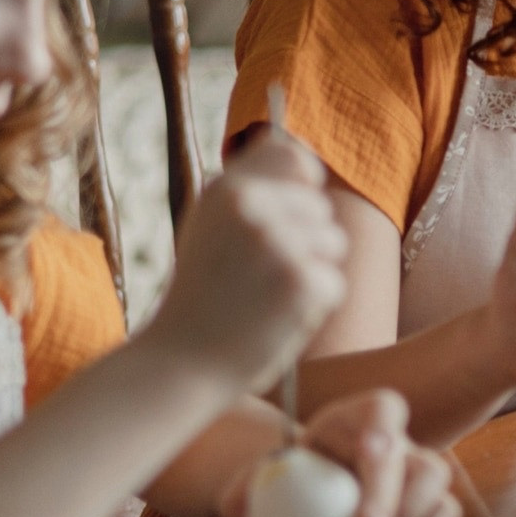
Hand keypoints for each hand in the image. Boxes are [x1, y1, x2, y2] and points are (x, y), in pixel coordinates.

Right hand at [141, 131, 347, 394]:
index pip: (291, 155)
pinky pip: (334, 283)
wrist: (181, 361)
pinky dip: (314, 307)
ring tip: (267, 296)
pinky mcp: (302, 282)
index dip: (302, 181)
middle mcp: (252, 207)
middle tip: (261, 276)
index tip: (291, 211)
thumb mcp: (210, 227)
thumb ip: (252, 191)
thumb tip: (307, 164)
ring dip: (312, 273)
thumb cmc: (201, 296)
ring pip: (334, 244)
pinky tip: (276, 319)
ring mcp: (279, 243)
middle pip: (321, 207)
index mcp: (225, 188)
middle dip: (306, 240)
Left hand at [220, 389, 465, 516]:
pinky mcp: (424, 504)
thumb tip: (238, 505)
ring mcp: (412, 472)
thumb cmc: (280, 484)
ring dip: (417, 516)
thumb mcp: (257, 480)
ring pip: (438, 480)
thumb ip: (246, 487)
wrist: (298, 501)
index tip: (372, 456)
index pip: (382, 408)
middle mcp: (392, 442)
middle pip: (416, 454)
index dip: (383, 429)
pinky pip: (445, 514)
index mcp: (352, 421)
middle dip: (396, 493)